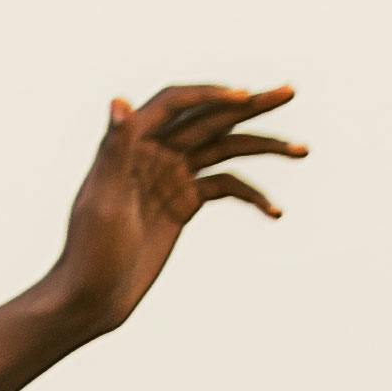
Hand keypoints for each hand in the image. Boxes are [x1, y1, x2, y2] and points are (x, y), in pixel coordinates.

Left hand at [38, 81, 302, 340]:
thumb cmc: (88, 251)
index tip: (245, 98)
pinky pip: (225, 189)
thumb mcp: (105, 201)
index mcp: (132, 145)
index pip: (174, 104)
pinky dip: (251, 196)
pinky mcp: (184, 203)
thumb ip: (115, 151)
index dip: (210, 96)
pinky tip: (274, 211)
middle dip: (251, 107)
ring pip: (225, 151)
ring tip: (302, 150)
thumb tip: (120, 102)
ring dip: (263, 148)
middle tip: (289, 92)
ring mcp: (172, 177)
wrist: (91, 298)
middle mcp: (154, 154)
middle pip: (208, 120)